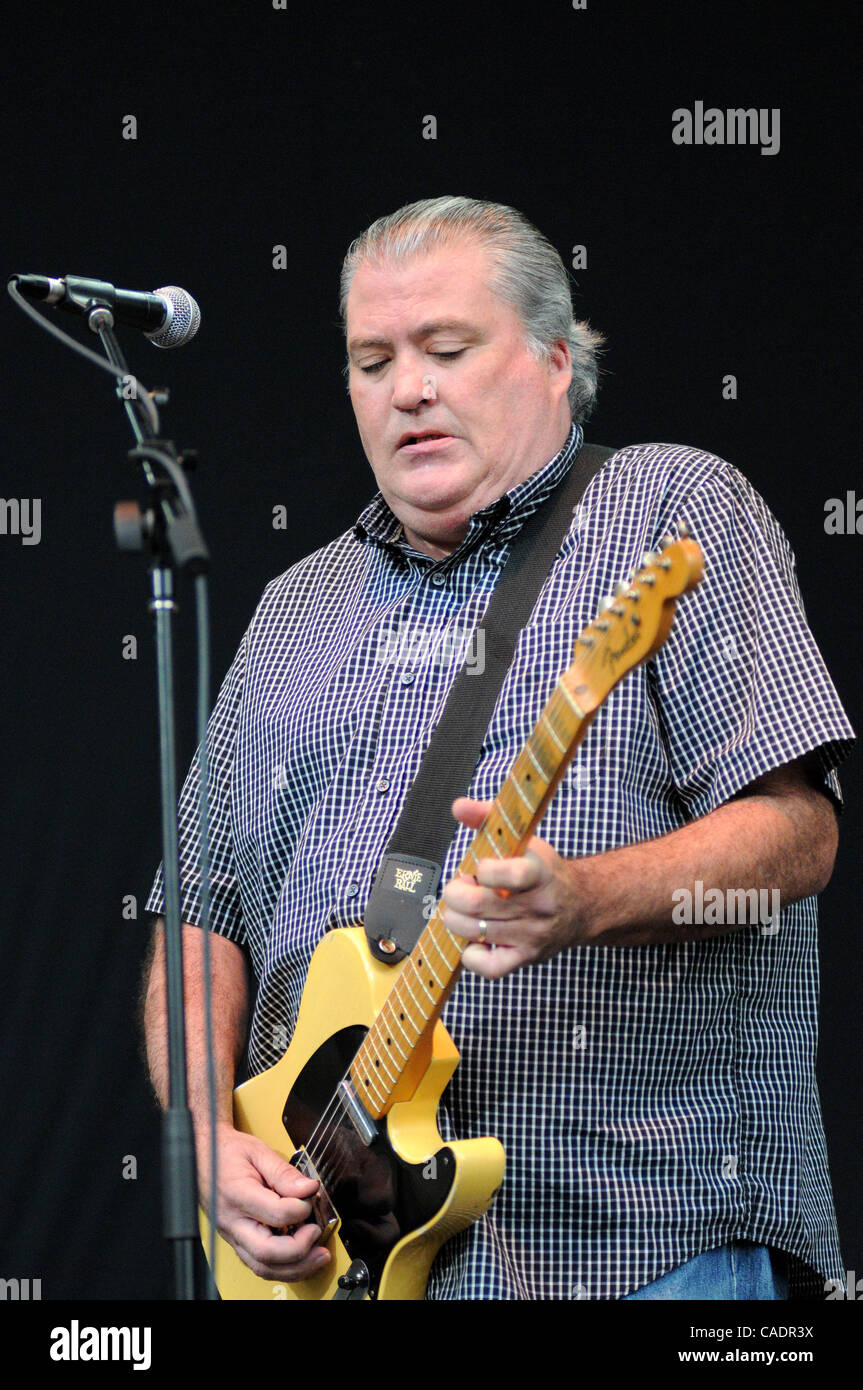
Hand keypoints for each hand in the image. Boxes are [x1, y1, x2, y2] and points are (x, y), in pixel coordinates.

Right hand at [198, 1121, 330, 1282]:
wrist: (203, 1157)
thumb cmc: (228, 1153)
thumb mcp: (258, 1152)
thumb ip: (284, 1172)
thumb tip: (308, 1188)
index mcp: (237, 1195)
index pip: (275, 1214)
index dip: (300, 1209)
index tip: (311, 1197)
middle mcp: (232, 1222)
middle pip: (266, 1252)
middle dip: (299, 1250)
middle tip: (317, 1233)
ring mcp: (232, 1235)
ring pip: (262, 1266)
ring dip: (295, 1268)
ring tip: (317, 1256)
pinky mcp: (236, 1241)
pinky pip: (259, 1264)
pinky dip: (283, 1267)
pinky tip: (301, 1258)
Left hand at [441, 797, 595, 978]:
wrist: (582, 906)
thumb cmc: (543, 871)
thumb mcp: (523, 839)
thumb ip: (488, 817)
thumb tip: (458, 806)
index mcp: (540, 872)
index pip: (512, 875)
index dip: (485, 870)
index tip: (482, 866)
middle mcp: (538, 906)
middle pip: (478, 906)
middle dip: (455, 894)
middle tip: (460, 886)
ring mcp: (532, 935)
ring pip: (475, 932)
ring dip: (456, 918)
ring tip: (464, 908)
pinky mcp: (526, 958)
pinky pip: (488, 966)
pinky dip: (470, 954)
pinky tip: (474, 937)